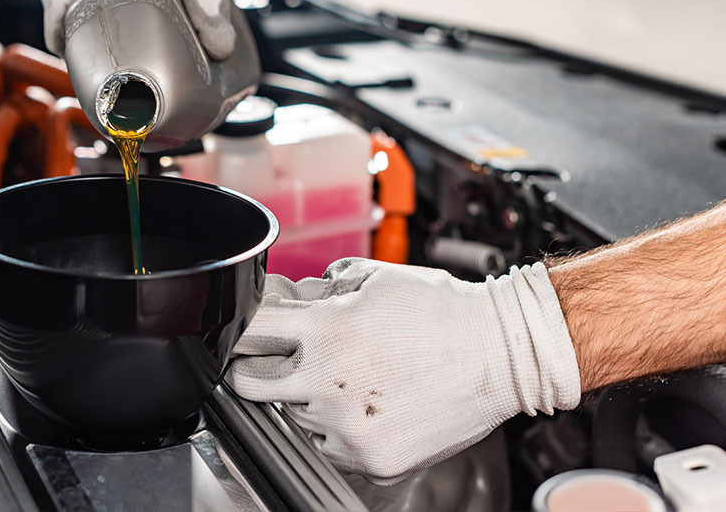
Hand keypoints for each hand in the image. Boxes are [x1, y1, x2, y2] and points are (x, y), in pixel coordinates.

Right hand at [19, 0, 234, 59]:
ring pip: (60, 6)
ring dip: (86, 16)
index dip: (86, 58)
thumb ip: (207, 0)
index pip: (61, 37)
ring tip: (117, 22)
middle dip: (92, 37)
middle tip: (126, 47)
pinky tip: (105, 1)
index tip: (111, 69)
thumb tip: (220, 47)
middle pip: (61, 23)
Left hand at [229, 258, 580, 483]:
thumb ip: (325, 288)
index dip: (238, 332)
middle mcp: (328, 381)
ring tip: (349, 380)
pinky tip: (368, 406)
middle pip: (251, 384)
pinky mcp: (370, 458)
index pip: (250, 333)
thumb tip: (294, 296)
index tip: (235, 335)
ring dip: (306, 400)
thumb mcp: (374, 278)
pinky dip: (337, 429)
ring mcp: (347, 426)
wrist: (502, 354)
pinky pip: (330, 445)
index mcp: (326, 330)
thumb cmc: (442, 312)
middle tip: (275, 364)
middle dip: (254, 371)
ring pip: (294, 417)